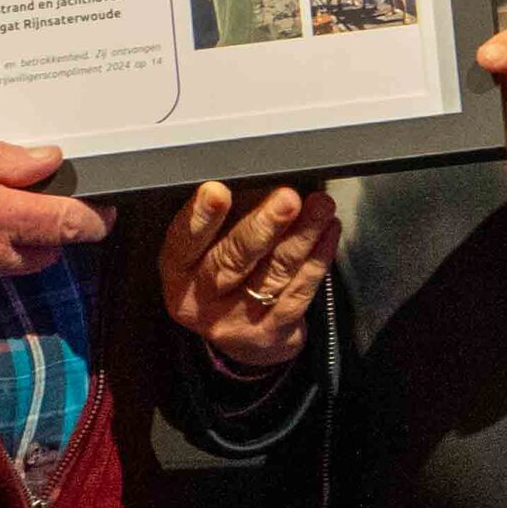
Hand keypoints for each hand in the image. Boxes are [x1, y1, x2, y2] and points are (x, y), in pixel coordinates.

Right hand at [160, 181, 337, 370]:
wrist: (241, 331)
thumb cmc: (225, 269)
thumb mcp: (211, 242)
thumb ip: (229, 212)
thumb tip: (260, 174)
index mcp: (178, 270)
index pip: (184, 241)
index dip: (201, 216)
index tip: (217, 191)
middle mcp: (202, 299)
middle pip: (232, 259)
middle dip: (263, 225)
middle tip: (287, 198)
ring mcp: (236, 321)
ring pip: (272, 274)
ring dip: (302, 235)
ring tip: (320, 206)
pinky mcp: (271, 334)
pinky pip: (298, 293)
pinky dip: (317, 259)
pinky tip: (328, 232)